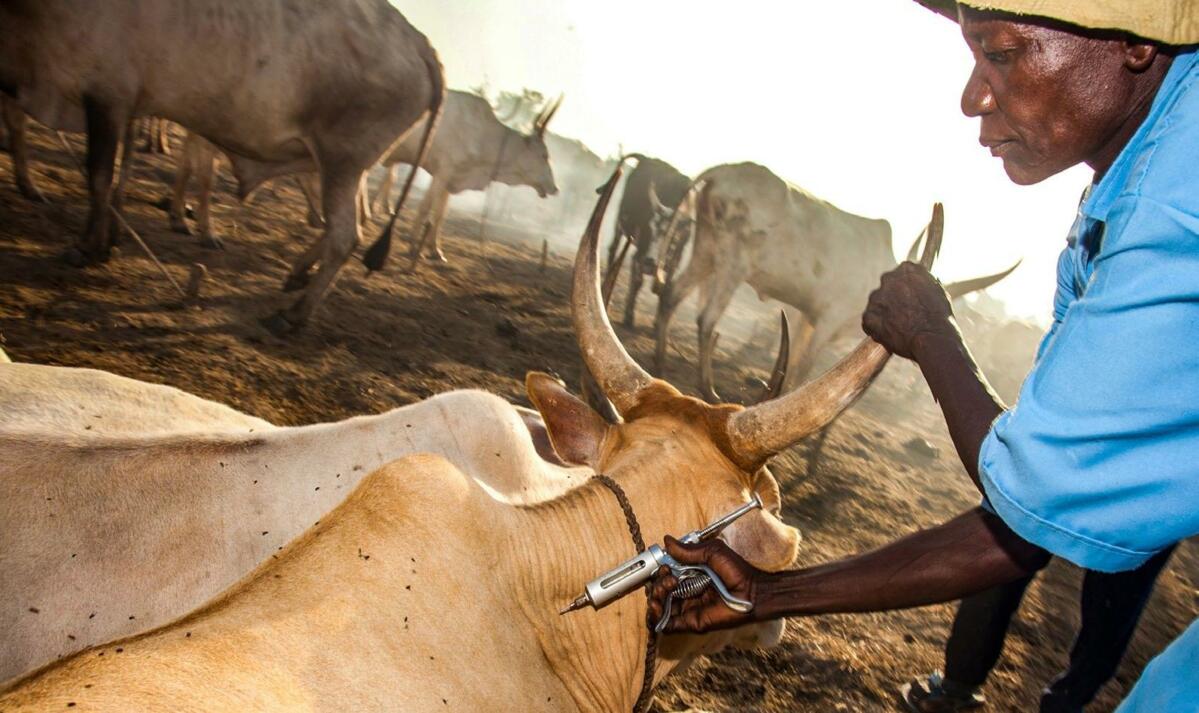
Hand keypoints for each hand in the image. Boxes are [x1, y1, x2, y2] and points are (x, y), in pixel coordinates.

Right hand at [647, 536, 762, 633]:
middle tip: (669, 580)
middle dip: (657, 585)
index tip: (665, 567)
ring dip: (655, 599)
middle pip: (660, 591)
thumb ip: (689, 550)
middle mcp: (686, 591)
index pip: (665, 575)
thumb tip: (666, 541)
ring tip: (664, 591)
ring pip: (660, 607)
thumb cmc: (737, 570)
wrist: (753, 592)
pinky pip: (668, 625)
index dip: (660, 572)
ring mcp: (688, 608)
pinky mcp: (691, 622)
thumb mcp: (712, 552)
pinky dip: (657, 619)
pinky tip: (658, 608)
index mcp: (690, 575)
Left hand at [861, 262, 954, 359]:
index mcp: (907, 269)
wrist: (932, 338)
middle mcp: (888, 279)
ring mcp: (876, 297)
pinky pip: (869, 321)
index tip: (910, 297)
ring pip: (877, 304)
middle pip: (887, 287)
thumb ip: (923, 284)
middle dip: (893, 298)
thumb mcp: (938, 291)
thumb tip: (920, 285)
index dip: (906, 288)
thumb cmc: (940, 317)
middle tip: (903, 313)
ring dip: (884, 313)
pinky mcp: (868, 316)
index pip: (902, 273)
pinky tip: (889, 335)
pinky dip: (876, 328)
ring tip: (899, 327)